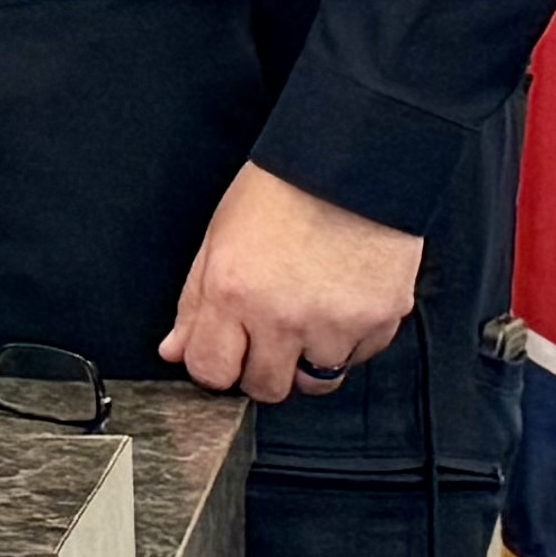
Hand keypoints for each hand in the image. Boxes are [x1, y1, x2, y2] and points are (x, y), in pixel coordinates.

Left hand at [161, 163, 420, 403]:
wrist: (351, 167)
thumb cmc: (282, 193)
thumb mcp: (218, 238)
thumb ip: (194, 302)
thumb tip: (176, 350)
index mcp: (233, 292)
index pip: (212, 371)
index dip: (214, 368)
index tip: (222, 355)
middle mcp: (284, 316)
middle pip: (266, 388)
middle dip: (261, 370)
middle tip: (266, 338)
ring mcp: (335, 325)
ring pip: (317, 380)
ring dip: (308, 358)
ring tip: (307, 313)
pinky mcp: (379, 323)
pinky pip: (358, 358)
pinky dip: (348, 341)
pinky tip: (339, 301)